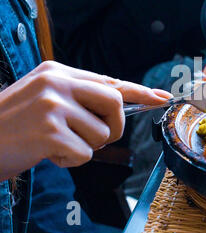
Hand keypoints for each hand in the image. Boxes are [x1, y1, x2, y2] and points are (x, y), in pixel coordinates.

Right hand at [0, 61, 171, 180]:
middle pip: (115, 103)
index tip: (163, 98)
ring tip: (57, 143)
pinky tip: (48, 154)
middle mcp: (57, 82)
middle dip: (114, 127)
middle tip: (94, 137)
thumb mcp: (45, 99)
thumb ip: (79, 98)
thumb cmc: (14, 125)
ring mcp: (53, 105)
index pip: (109, 81)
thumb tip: (120, 105)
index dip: (140, 91)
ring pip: (101, 132)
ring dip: (85, 146)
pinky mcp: (49, 130)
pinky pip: (85, 153)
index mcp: (58, 72)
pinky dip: (71, 160)